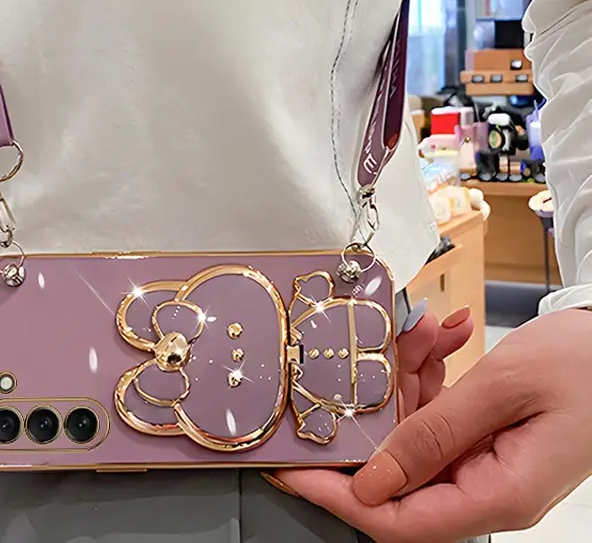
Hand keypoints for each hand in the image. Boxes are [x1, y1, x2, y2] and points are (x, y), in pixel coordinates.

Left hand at [276, 308, 591, 542]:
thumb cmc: (584, 364)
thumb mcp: (503, 389)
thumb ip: (435, 435)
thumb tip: (371, 483)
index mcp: (497, 494)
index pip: (396, 522)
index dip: (337, 498)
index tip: (291, 469)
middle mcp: (487, 488)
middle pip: (397, 470)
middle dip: (375, 408)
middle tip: (362, 357)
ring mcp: (485, 463)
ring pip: (414, 432)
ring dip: (410, 377)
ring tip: (424, 332)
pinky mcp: (484, 438)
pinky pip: (438, 414)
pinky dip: (433, 373)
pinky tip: (443, 337)